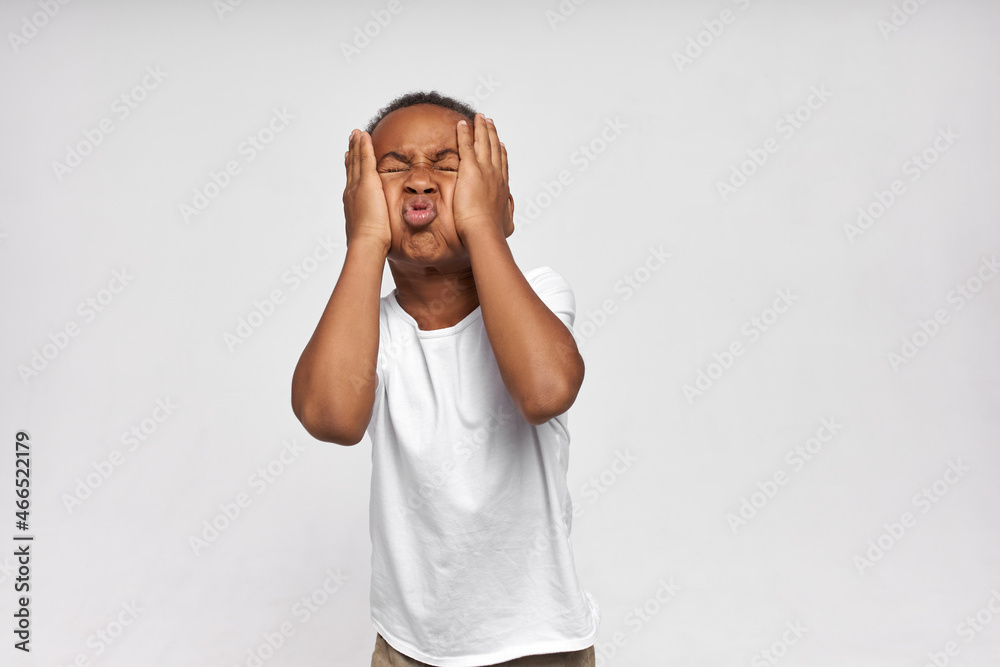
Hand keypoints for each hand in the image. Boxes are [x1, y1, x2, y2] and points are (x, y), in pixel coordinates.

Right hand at [343, 129, 391, 253]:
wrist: (366, 243)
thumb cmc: (370, 244)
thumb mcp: (370, 231)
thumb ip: (373, 226)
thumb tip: (377, 231)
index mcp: (352, 202)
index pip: (352, 180)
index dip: (351, 167)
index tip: (349, 156)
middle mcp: (351, 191)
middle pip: (351, 166)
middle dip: (352, 152)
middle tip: (351, 138)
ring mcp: (358, 186)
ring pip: (357, 160)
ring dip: (357, 145)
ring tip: (356, 133)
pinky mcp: (368, 183)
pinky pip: (366, 159)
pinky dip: (364, 146)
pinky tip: (364, 135)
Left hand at [453, 114, 513, 244]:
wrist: (484, 230)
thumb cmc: (493, 231)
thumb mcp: (506, 224)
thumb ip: (507, 219)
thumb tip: (510, 223)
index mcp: (502, 186)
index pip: (502, 164)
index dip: (501, 152)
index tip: (500, 143)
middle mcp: (496, 174)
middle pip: (494, 147)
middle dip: (491, 133)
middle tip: (489, 121)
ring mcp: (484, 170)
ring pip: (483, 142)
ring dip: (481, 127)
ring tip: (479, 117)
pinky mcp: (470, 169)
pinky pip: (466, 145)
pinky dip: (465, 133)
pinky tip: (462, 123)